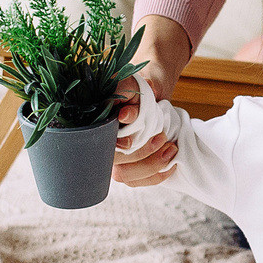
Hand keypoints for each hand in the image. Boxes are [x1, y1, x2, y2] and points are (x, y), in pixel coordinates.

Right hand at [113, 14, 191, 186]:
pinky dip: (158, 175)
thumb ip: (124, 92)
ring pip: (127, 177)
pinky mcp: (128, 166)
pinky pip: (139, 181)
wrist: (145, 88)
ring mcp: (112, 159)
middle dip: (143, 155)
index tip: (141, 134)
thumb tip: (126, 116)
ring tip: (171, 148)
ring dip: (152, 167)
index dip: (121, 145)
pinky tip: (171, 163)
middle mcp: (97, 147)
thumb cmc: (132, 84)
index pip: (97, 148)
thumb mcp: (129, 81)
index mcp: (91, 127)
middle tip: (163, 137)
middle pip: (115, 168)